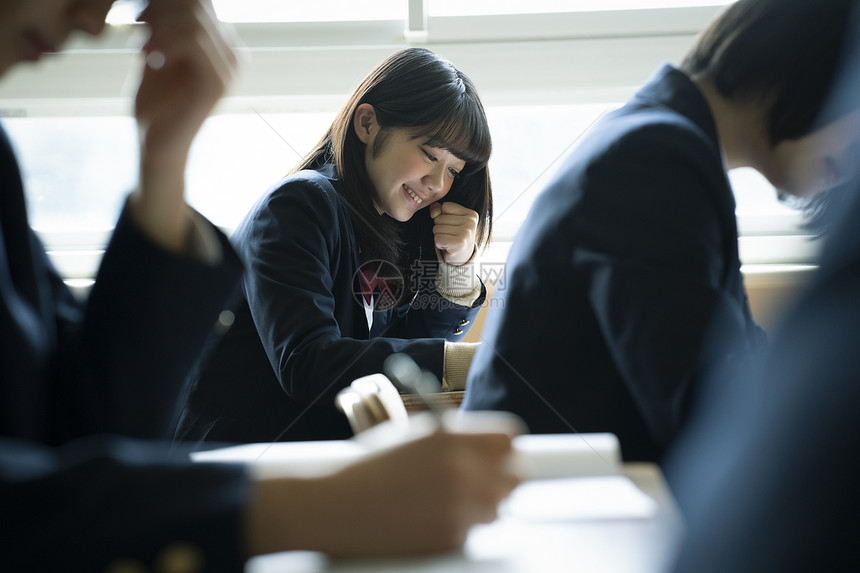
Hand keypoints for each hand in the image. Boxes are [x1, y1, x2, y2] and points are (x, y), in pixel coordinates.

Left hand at [130, 0, 238, 250]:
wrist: (157, 145)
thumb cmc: (156, 104)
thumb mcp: (157, 56)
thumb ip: (163, 29)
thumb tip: (158, 1)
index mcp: (223, 49)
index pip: (203, 5)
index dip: (169, 2)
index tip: (140, 15)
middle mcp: (232, 57)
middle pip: (200, 7)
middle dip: (162, 8)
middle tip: (137, 22)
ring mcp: (228, 71)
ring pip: (195, 21)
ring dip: (160, 25)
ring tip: (142, 43)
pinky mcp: (216, 84)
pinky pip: (193, 42)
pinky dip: (165, 41)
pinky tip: (151, 56)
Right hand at [245, 425, 519, 557]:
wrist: (333, 507)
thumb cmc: (369, 469)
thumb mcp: (412, 438)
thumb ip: (455, 440)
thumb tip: (493, 449)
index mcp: (449, 437)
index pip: (510, 438)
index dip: (505, 449)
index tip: (499, 457)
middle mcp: (459, 469)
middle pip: (515, 475)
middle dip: (501, 479)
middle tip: (481, 485)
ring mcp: (457, 506)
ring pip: (498, 508)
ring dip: (481, 508)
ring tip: (445, 505)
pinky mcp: (450, 538)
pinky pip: (474, 533)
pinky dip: (458, 530)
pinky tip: (428, 522)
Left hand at [430, 202, 478, 265]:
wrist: (461, 257)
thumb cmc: (454, 236)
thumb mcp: (449, 219)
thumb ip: (439, 210)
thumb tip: (434, 211)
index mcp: (471, 214)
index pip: (445, 206)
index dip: (443, 216)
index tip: (451, 226)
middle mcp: (471, 222)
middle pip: (439, 218)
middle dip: (440, 228)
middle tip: (450, 236)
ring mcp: (466, 233)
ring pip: (437, 228)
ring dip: (439, 236)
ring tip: (449, 241)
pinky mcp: (459, 243)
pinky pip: (438, 238)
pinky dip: (439, 244)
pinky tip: (447, 246)